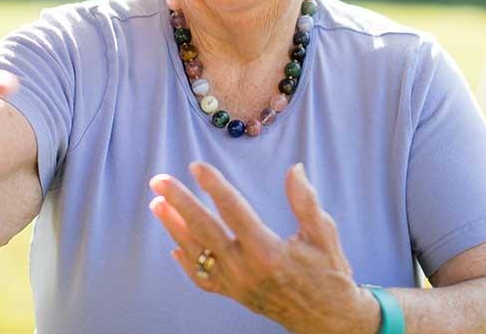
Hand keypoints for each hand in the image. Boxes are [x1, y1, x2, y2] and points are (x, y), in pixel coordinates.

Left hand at [149, 162, 379, 333]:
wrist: (327, 319)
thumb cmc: (329, 273)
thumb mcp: (324, 234)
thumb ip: (306, 201)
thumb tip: (294, 169)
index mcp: (267, 251)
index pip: (232, 210)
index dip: (213, 185)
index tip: (196, 166)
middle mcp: (245, 269)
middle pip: (203, 229)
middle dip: (179, 202)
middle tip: (159, 181)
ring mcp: (236, 284)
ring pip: (196, 253)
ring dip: (174, 227)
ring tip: (157, 203)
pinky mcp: (233, 294)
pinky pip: (202, 279)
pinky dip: (186, 262)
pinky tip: (174, 245)